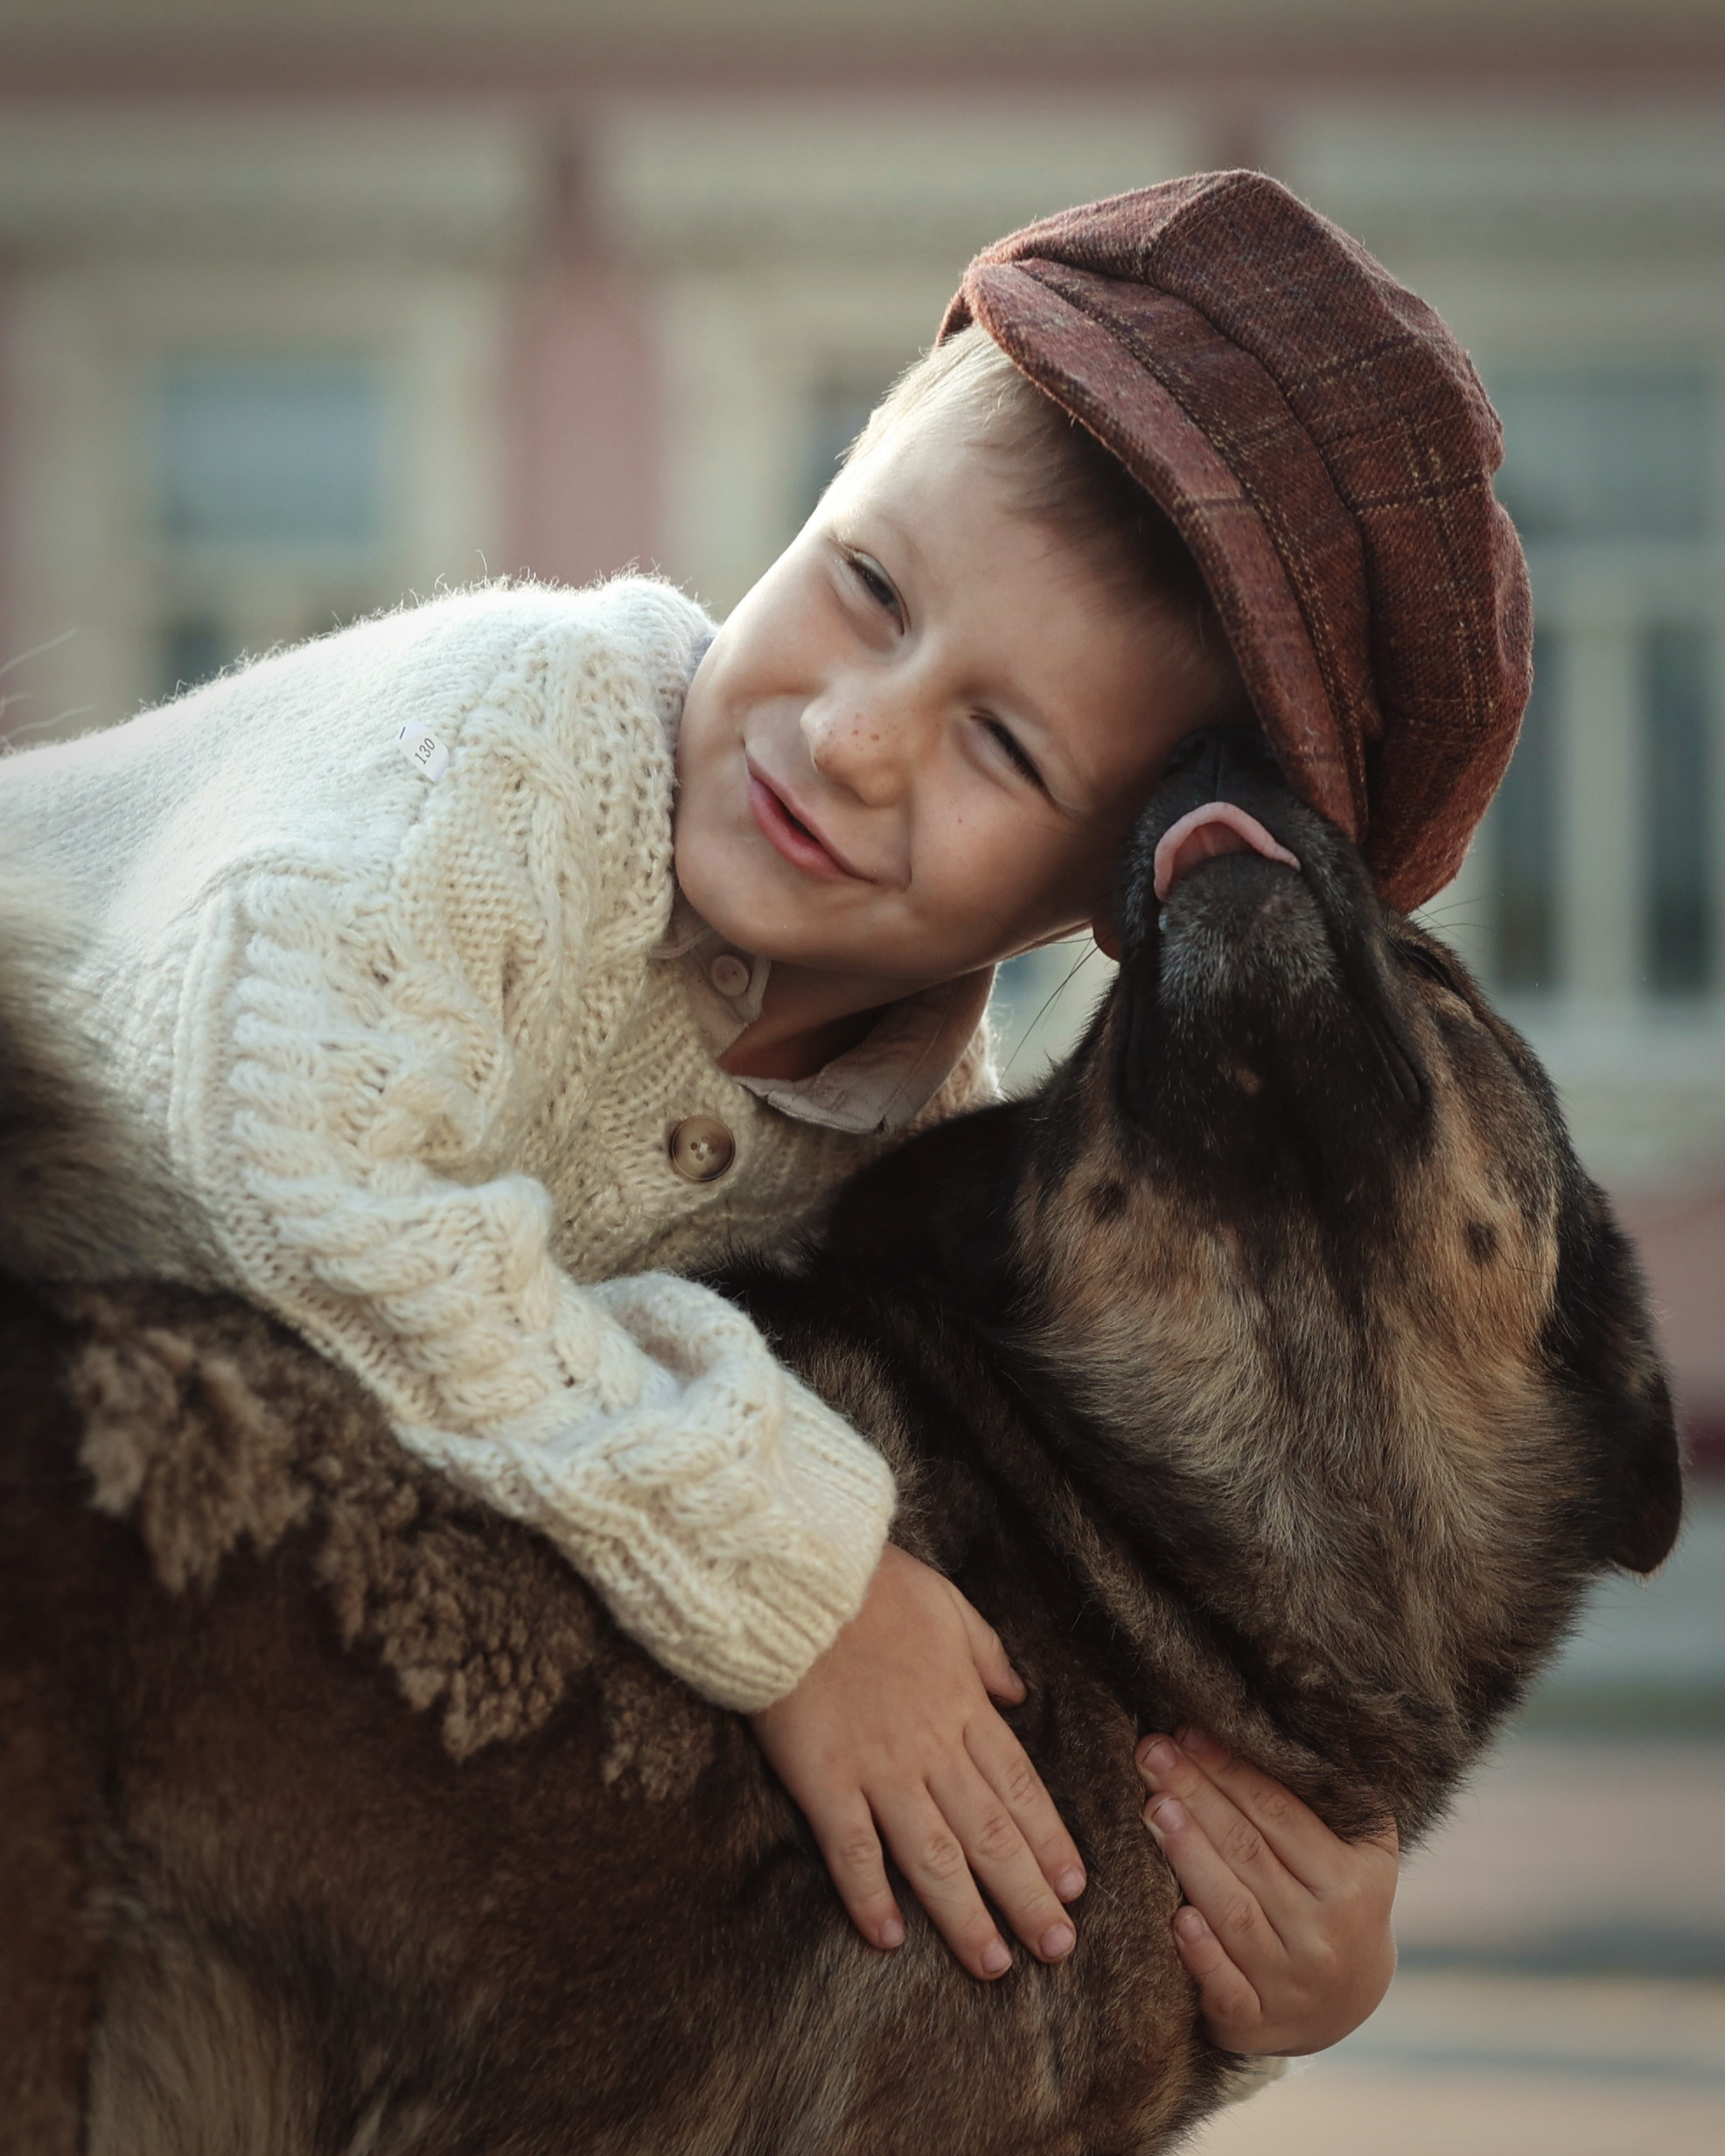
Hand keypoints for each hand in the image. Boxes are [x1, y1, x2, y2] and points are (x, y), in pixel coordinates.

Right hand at [749, 1543, 1086, 1979]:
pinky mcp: (824, 1778)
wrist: (796, 1576)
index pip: (1020, 1786)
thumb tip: (1017, 1693)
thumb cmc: (871, 1583)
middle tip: (1057, 1948)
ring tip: (995, 1965)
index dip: (1050, 1840)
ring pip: (935, 1856)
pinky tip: (889, 1938)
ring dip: (967, 1915)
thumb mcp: (948, 1602)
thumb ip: (987, 1652)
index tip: (1074, 1886)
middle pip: (990, 1833)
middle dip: (1027, 1895)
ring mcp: (878, 1768)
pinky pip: (852, 1849)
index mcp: (963, 1704)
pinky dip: (870, 1896)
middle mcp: (931, 1747)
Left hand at [1137, 1727, 1396, 2053]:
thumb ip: (1324, 1798)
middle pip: (1249, 1852)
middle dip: (1195, 1795)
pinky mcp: (1255, 2024)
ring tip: (1152, 1808)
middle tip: (1151, 1754)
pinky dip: (1201, 1955)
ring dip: (1189, 1857)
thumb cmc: (1334, 1899)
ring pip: (1233, 1912)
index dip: (1230, 1769)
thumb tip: (1266, 1721)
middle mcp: (1327, 1934)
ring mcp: (1291, 1983)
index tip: (1185, 1731)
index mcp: (1356, 1880)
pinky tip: (1174, 1918)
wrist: (1348, 2001)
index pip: (1280, 1813)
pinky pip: (1225, 1987)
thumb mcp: (1355, 1850)